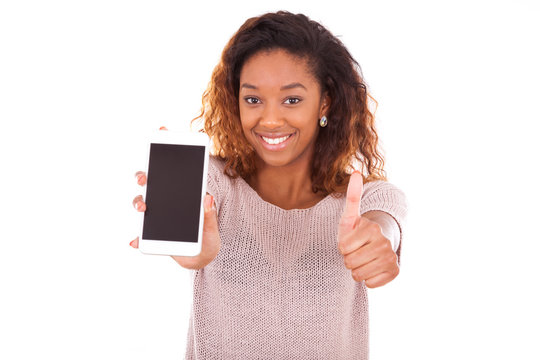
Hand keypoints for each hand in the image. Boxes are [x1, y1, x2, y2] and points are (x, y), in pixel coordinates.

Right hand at [129, 126, 220, 269]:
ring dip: (139, 203)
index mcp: (183, 194)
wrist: (201, 257)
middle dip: (144, 175)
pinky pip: (141, 235)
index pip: (174, 168)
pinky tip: (135, 241)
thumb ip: (209, 215)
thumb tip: (208, 198)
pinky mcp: (152, 235)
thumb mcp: (212, 227)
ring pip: (142, 203)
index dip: (167, 148)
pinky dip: (137, 239)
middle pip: (151, 181)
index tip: (162, 130)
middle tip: (144, 177)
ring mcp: (158, 216)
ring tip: (143, 209)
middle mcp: (167, 200)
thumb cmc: (208, 237)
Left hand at [337, 171, 398, 287]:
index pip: (343, 248)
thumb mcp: (350, 216)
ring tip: (363, 259)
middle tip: (356, 251)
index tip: (350, 240)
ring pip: (359, 275)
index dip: (342, 247)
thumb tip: (356, 172)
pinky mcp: (395, 271)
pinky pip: (370, 283)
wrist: (375, 246)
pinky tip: (372, 268)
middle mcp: (384, 242)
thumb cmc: (357, 232)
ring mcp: (391, 257)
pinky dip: (368, 279)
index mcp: (371, 228)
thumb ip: (352, 196)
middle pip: (350, 263)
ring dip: (357, 270)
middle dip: (349, 259)